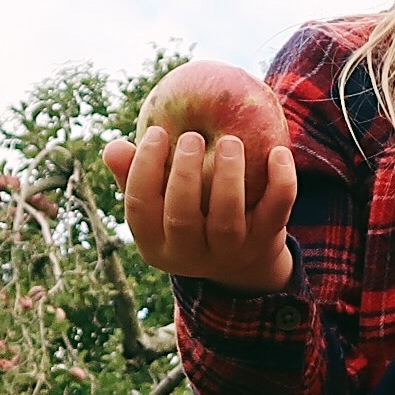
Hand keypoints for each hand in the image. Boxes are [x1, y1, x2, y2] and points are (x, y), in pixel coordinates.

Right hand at [105, 127, 297, 292]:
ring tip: (229, 141)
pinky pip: (275, 214)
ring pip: (226, 220)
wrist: (243, 262)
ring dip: (227, 177)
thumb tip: (113, 146)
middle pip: (182, 219)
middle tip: (191, 136)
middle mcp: (189, 255)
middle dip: (184, 175)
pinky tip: (278, 152)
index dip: (144, 168)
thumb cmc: (190, 215)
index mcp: (155, 243)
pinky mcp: (265, 243)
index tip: (157, 131)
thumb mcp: (160, 203)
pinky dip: (281, 183)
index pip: (140, 208)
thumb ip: (136, 175)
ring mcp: (229, 253)